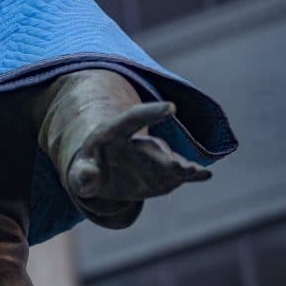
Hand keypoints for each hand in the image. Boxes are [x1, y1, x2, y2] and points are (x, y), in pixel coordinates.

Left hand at [67, 101, 210, 200]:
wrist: (103, 176)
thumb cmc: (89, 170)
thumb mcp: (79, 174)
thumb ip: (82, 175)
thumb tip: (87, 177)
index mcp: (112, 131)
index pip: (132, 118)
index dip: (151, 113)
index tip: (171, 107)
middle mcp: (138, 142)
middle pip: (153, 147)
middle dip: (166, 155)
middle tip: (177, 165)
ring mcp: (153, 158)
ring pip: (169, 161)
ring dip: (181, 167)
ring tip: (192, 172)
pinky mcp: (165, 173)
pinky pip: (180, 173)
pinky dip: (193, 175)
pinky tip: (206, 175)